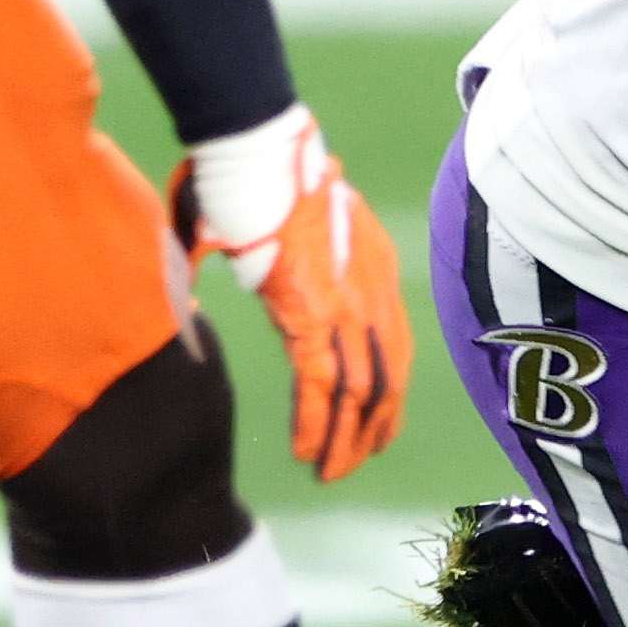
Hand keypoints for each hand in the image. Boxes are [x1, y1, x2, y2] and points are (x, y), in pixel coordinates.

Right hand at [171, 103, 409, 480]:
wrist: (265, 155)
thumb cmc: (266, 179)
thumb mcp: (294, 223)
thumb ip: (277, 257)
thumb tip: (234, 271)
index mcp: (375, 269)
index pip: (393, 346)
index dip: (388, 389)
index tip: (378, 422)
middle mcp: (372, 292)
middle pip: (386, 376)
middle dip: (375, 426)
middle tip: (360, 460)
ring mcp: (347, 305)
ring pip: (360, 390)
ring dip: (346, 437)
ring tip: (332, 471)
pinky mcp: (313, 314)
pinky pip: (322, 382)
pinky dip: (316, 423)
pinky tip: (308, 451)